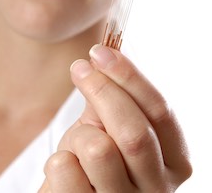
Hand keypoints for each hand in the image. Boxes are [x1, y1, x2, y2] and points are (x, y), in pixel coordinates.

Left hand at [38, 44, 191, 191]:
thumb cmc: (92, 159)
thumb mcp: (108, 126)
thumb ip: (112, 97)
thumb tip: (103, 57)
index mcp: (173, 160)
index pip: (159, 111)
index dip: (129, 76)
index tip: (101, 52)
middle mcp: (157, 189)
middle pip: (134, 131)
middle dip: (102, 90)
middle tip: (80, 67)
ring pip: (99, 150)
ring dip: (79, 135)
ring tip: (78, 142)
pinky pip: (66, 171)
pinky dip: (59, 160)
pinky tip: (67, 166)